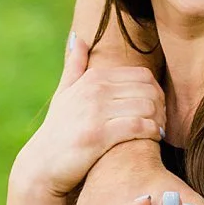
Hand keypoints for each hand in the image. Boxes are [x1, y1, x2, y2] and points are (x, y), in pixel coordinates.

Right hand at [10, 34, 166, 199]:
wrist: (41, 165)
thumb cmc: (57, 130)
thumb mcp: (63, 94)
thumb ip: (74, 66)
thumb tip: (79, 39)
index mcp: (93, 78)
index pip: (142, 76)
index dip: (156, 92)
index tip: (157, 109)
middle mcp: (94, 90)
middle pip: (149, 90)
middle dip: (161, 107)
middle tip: (161, 122)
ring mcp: (96, 111)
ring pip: (147, 107)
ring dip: (159, 121)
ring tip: (158, 131)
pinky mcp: (99, 135)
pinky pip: (139, 127)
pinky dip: (153, 133)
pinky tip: (153, 140)